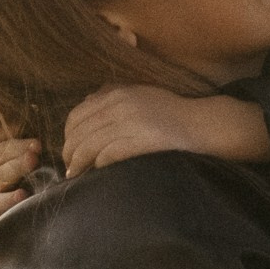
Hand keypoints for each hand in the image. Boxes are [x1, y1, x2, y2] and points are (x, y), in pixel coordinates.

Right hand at [0, 135, 38, 228]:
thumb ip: (3, 135)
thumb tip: (19, 122)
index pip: (3, 151)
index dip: (19, 147)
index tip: (37, 144)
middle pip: (2, 173)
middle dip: (17, 166)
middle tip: (33, 159)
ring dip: (9, 198)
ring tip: (22, 195)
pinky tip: (7, 223)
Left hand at [61, 86, 269, 174]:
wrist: (202, 123)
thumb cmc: (170, 113)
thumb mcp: (139, 95)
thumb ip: (113, 97)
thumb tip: (86, 105)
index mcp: (117, 93)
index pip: (76, 115)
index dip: (67, 136)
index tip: (68, 150)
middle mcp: (120, 104)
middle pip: (79, 132)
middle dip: (69, 153)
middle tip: (69, 168)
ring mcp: (131, 122)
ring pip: (89, 145)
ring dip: (78, 163)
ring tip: (75, 175)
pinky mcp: (142, 140)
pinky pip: (108, 155)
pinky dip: (98, 166)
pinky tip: (96, 174)